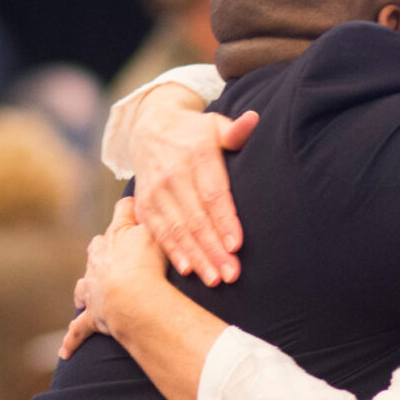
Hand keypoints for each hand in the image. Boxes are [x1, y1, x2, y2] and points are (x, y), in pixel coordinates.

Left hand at [60, 198, 166, 357]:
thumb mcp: (160, 231)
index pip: (122, 213)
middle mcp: (100, 260)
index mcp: (116, 237)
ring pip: (84, 284)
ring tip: (87, 292)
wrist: (133, 296)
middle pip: (97, 246)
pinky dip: (72, 339)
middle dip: (102, 247)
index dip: (130, 208)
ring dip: (86, 287)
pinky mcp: (93, 315)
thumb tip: (162, 201)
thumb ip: (161, 217)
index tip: (135, 204)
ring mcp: (93, 288)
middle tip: (111, 247)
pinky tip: (65, 352)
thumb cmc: (149, 263)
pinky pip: (79, 329)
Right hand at [128, 84, 258, 285]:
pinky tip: (188, 270)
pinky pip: (159, 232)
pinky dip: (172, 252)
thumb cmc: (195, 131)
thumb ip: (235, 130)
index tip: (236, 245)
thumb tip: (254, 120)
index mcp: (196, 155)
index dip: (224, 220)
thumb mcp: (215, 125)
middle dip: (214, 249)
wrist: (150, 126)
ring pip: (177, 230)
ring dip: (196, 257)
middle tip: (231, 274)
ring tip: (214, 279)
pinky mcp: (145, 204)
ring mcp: (155, 191)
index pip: (212, 194)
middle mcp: (173, 175)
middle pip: (196, 218)